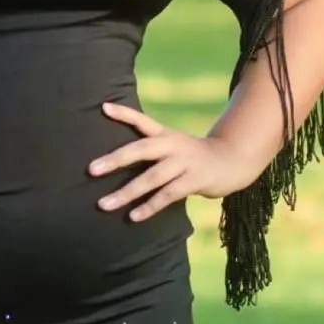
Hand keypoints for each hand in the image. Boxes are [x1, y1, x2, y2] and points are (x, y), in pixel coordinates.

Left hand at [88, 103, 259, 221]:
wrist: (232, 162)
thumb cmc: (193, 157)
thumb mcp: (174, 145)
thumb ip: (151, 148)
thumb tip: (116, 159)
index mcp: (166, 135)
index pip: (142, 120)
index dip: (123, 113)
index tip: (103, 107)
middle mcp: (173, 145)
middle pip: (141, 149)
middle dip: (114, 160)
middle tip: (91, 170)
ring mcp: (185, 162)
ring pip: (151, 178)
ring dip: (126, 192)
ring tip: (103, 205)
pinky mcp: (195, 180)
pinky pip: (168, 195)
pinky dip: (149, 207)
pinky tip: (133, 216)